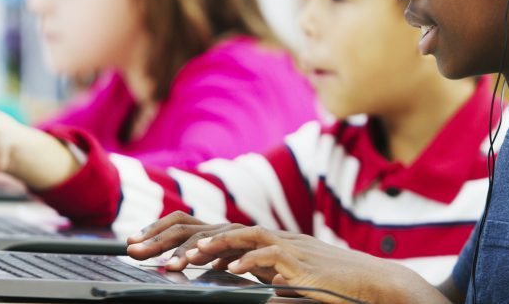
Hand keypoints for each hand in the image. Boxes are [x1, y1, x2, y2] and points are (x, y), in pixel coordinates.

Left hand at [130, 211, 443, 303]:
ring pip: (236, 236)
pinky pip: (268, 256)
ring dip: (204, 248)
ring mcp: (283, 245)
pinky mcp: (300, 262)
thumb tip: (220, 272)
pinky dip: (245, 261)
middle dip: (170, 237)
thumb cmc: (327, 283)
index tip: (139, 243)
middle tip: (136, 249)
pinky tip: (225, 271)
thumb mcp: (280, 276)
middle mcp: (265, 236)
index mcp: (256, 239)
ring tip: (177, 261)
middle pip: (210, 226)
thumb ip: (251, 271)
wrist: (371, 282)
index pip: (205, 226)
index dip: (170, 231)